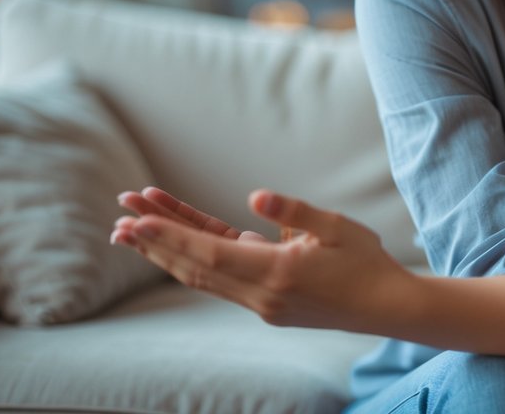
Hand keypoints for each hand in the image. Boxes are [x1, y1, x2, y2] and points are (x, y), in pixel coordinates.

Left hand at [111, 190, 413, 331]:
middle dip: (154, 242)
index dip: (169, 236)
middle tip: (119, 217)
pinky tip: (181, 238)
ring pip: (202, 275)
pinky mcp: (266, 302)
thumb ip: (294, 211)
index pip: (209, 253)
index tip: (136, 220)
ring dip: (167, 251)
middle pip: (194, 266)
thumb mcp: (336, 226)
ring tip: (134, 229)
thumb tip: (255, 197)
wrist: (385, 307)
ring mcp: (261, 302)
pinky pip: (221, 278)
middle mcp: (261, 294)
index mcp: (277, 273)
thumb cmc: (365, 261)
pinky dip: (195, 258)